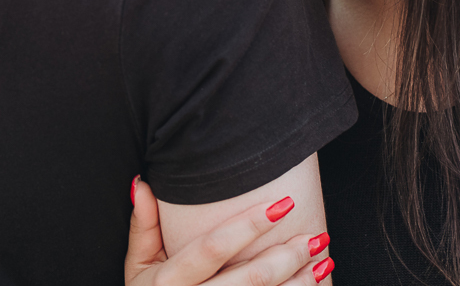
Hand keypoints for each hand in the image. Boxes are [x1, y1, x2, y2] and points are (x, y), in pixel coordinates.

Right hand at [125, 177, 334, 285]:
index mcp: (166, 283)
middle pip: (248, 281)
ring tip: (324, 261)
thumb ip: (143, 225)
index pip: (212, 248)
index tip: (282, 204)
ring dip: (298, 285)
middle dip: (286, 257)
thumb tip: (143, 183)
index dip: (248, 226)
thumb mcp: (136, 267)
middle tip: (316, 237)